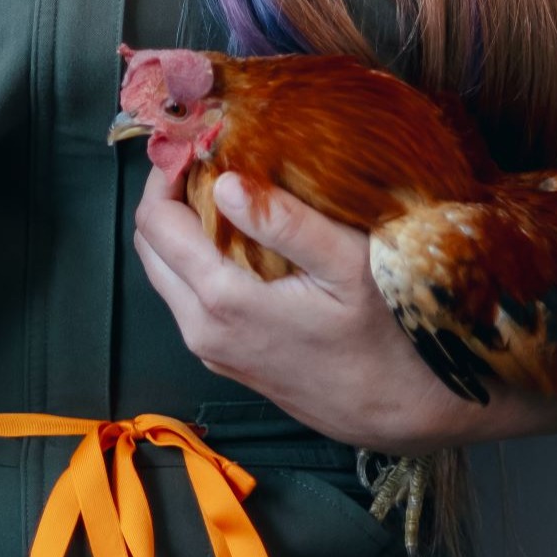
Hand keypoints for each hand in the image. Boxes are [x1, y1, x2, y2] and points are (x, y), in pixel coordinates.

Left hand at [132, 163, 475, 456]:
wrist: (407, 413)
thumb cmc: (387, 336)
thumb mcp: (347, 266)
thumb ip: (285, 223)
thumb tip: (225, 183)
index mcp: (222, 300)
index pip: (156, 222)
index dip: (163, 174)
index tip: (192, 143)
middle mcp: (202, 328)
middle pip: (149, 247)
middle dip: (165, 197)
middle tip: (202, 161)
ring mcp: (212, 348)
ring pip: (164, 275)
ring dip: (178, 230)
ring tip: (220, 192)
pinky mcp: (226, 359)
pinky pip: (186, 298)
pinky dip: (193, 261)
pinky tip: (235, 239)